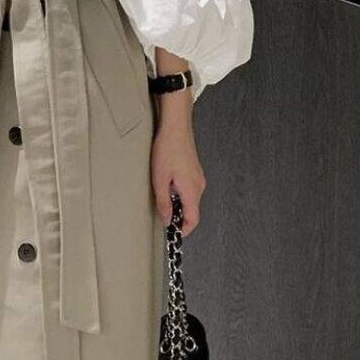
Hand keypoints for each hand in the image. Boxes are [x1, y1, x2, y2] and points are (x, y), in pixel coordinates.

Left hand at [150, 107, 204, 236]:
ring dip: (179, 204)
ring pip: (191, 200)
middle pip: (192, 211)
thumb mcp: (160, 179)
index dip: (183, 230)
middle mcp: (199, 185)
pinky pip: (190, 189)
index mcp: (192, 190)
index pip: (193, 219)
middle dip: (179, 217)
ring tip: (163, 195)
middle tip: (163, 214)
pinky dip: (181, 194)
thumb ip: (164, 203)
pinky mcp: (195, 170)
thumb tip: (166, 220)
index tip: (172, 233)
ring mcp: (198, 177)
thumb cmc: (168, 149)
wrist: (176, 126)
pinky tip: (168, 183)